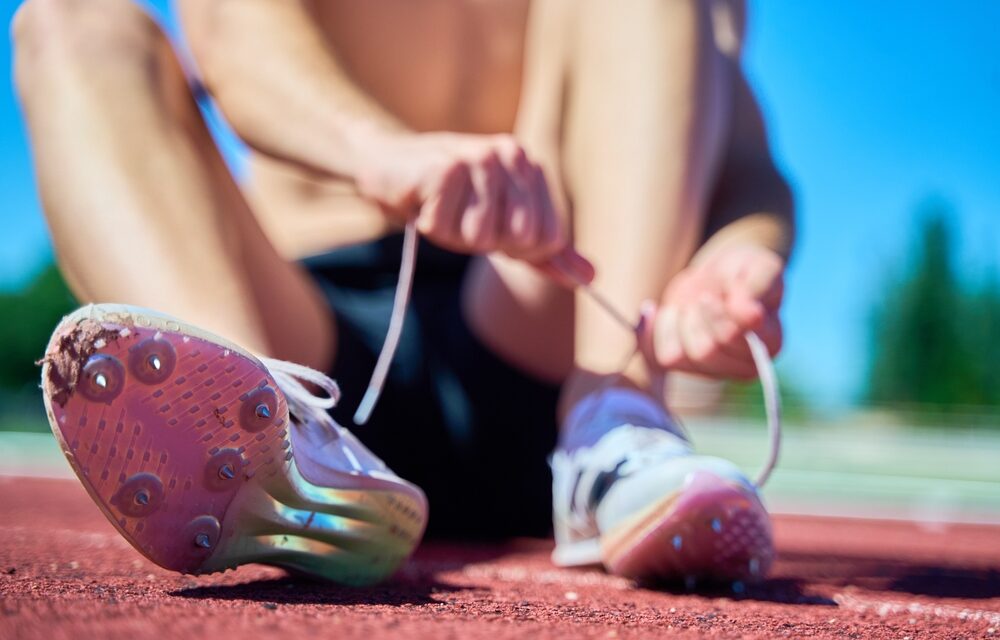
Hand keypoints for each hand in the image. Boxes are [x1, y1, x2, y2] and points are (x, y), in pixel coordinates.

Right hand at [355, 131, 593, 284]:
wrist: (389, 165)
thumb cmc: (452, 200)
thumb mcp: (503, 226)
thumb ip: (546, 252)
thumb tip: (591, 279)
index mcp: (530, 167)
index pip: (549, 239)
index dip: (519, 249)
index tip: (492, 229)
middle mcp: (510, 155)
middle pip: (521, 238)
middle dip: (486, 243)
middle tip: (464, 218)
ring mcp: (478, 158)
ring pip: (481, 237)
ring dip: (454, 235)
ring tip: (444, 209)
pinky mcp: (444, 169)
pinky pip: (446, 229)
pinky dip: (430, 226)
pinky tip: (424, 202)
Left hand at [639, 245, 784, 378]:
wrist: (715, 275)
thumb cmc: (742, 270)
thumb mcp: (757, 265)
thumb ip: (760, 286)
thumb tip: (751, 314)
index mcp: (770, 340)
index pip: (736, 339)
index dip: (719, 315)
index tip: (715, 293)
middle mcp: (745, 364)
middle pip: (707, 351)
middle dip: (699, 315)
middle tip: (704, 295)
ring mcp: (715, 370)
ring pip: (685, 355)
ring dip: (683, 321)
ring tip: (693, 302)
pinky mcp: (686, 366)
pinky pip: (663, 356)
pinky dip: (659, 329)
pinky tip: (665, 310)